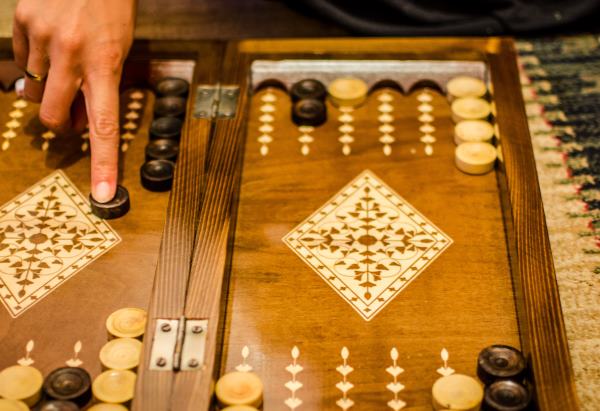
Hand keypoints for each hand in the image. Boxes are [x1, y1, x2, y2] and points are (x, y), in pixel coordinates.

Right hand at [13, 0, 136, 201]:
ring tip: (66, 52)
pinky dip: (35, 57)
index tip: (102, 194)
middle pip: (53, 115)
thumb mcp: (119, 49)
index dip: (104, 163)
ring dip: (48, 82)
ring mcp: (43, 37)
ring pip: (34, 87)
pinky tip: (51, 36)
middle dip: (58, 121)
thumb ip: (99, 87)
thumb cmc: (112, 8)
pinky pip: (23, 58)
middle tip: (68, 109)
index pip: (105, 124)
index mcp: (105, 63)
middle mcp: (72, 53)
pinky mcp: (22, 20)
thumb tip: (76, 121)